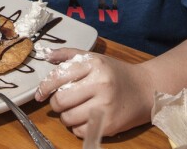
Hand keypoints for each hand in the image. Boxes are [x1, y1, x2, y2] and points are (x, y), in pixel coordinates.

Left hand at [34, 48, 152, 137]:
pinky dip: (78, 127)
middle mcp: (100, 83)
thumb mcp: (95, 58)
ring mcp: (105, 106)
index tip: (40, 93)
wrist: (146, 89)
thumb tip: (46, 56)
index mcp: (94, 64)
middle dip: (56, 103)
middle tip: (63, 101)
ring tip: (78, 108)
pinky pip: (79, 131)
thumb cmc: (116, 73)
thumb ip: (69, 55)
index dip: (44, 87)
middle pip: (60, 100)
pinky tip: (87, 117)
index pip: (58, 77)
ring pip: (67, 118)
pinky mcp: (109, 125)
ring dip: (67, 116)